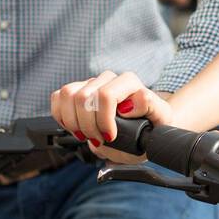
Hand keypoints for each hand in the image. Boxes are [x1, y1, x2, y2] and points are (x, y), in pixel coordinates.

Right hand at [50, 71, 177, 164]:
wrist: (147, 124)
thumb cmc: (154, 123)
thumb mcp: (160, 117)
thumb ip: (150, 105)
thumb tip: (128, 104)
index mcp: (129, 82)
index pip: (105, 95)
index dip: (103, 120)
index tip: (110, 136)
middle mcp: (109, 79)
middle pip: (83, 97)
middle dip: (87, 126)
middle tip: (98, 140)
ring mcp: (91, 83)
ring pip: (67, 94)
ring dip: (73, 121)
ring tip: (86, 135)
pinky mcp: (78, 90)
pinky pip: (58, 97)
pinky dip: (61, 116)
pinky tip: (74, 128)